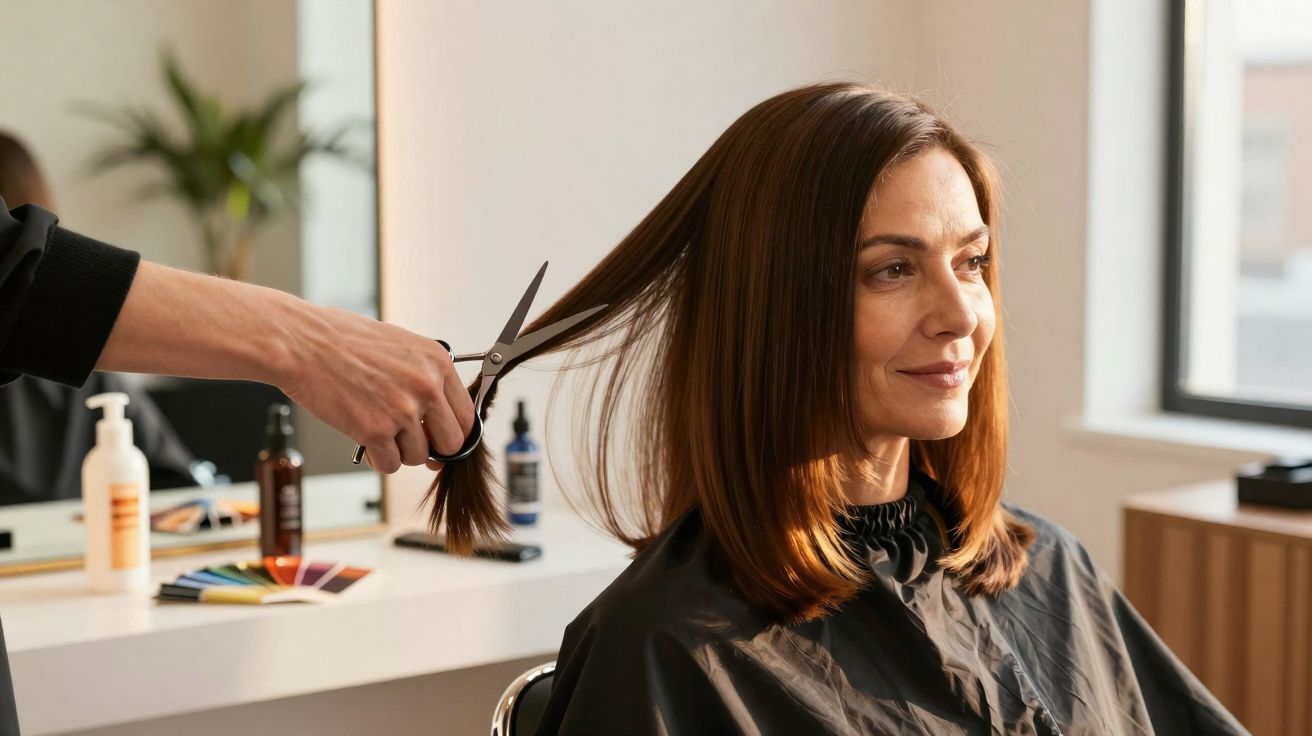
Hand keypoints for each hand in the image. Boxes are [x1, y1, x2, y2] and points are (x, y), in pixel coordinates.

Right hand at [279, 304, 474, 473]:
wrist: (302, 342)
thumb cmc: (344, 341)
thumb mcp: (401, 346)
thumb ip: (425, 379)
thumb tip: (437, 419)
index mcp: (438, 362)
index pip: (466, 415)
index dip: (453, 432)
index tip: (442, 437)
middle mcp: (426, 387)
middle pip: (450, 443)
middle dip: (432, 448)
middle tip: (412, 441)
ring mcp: (402, 411)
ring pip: (417, 457)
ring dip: (399, 452)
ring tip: (379, 431)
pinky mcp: (374, 431)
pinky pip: (389, 464)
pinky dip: (378, 459)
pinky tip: (366, 441)